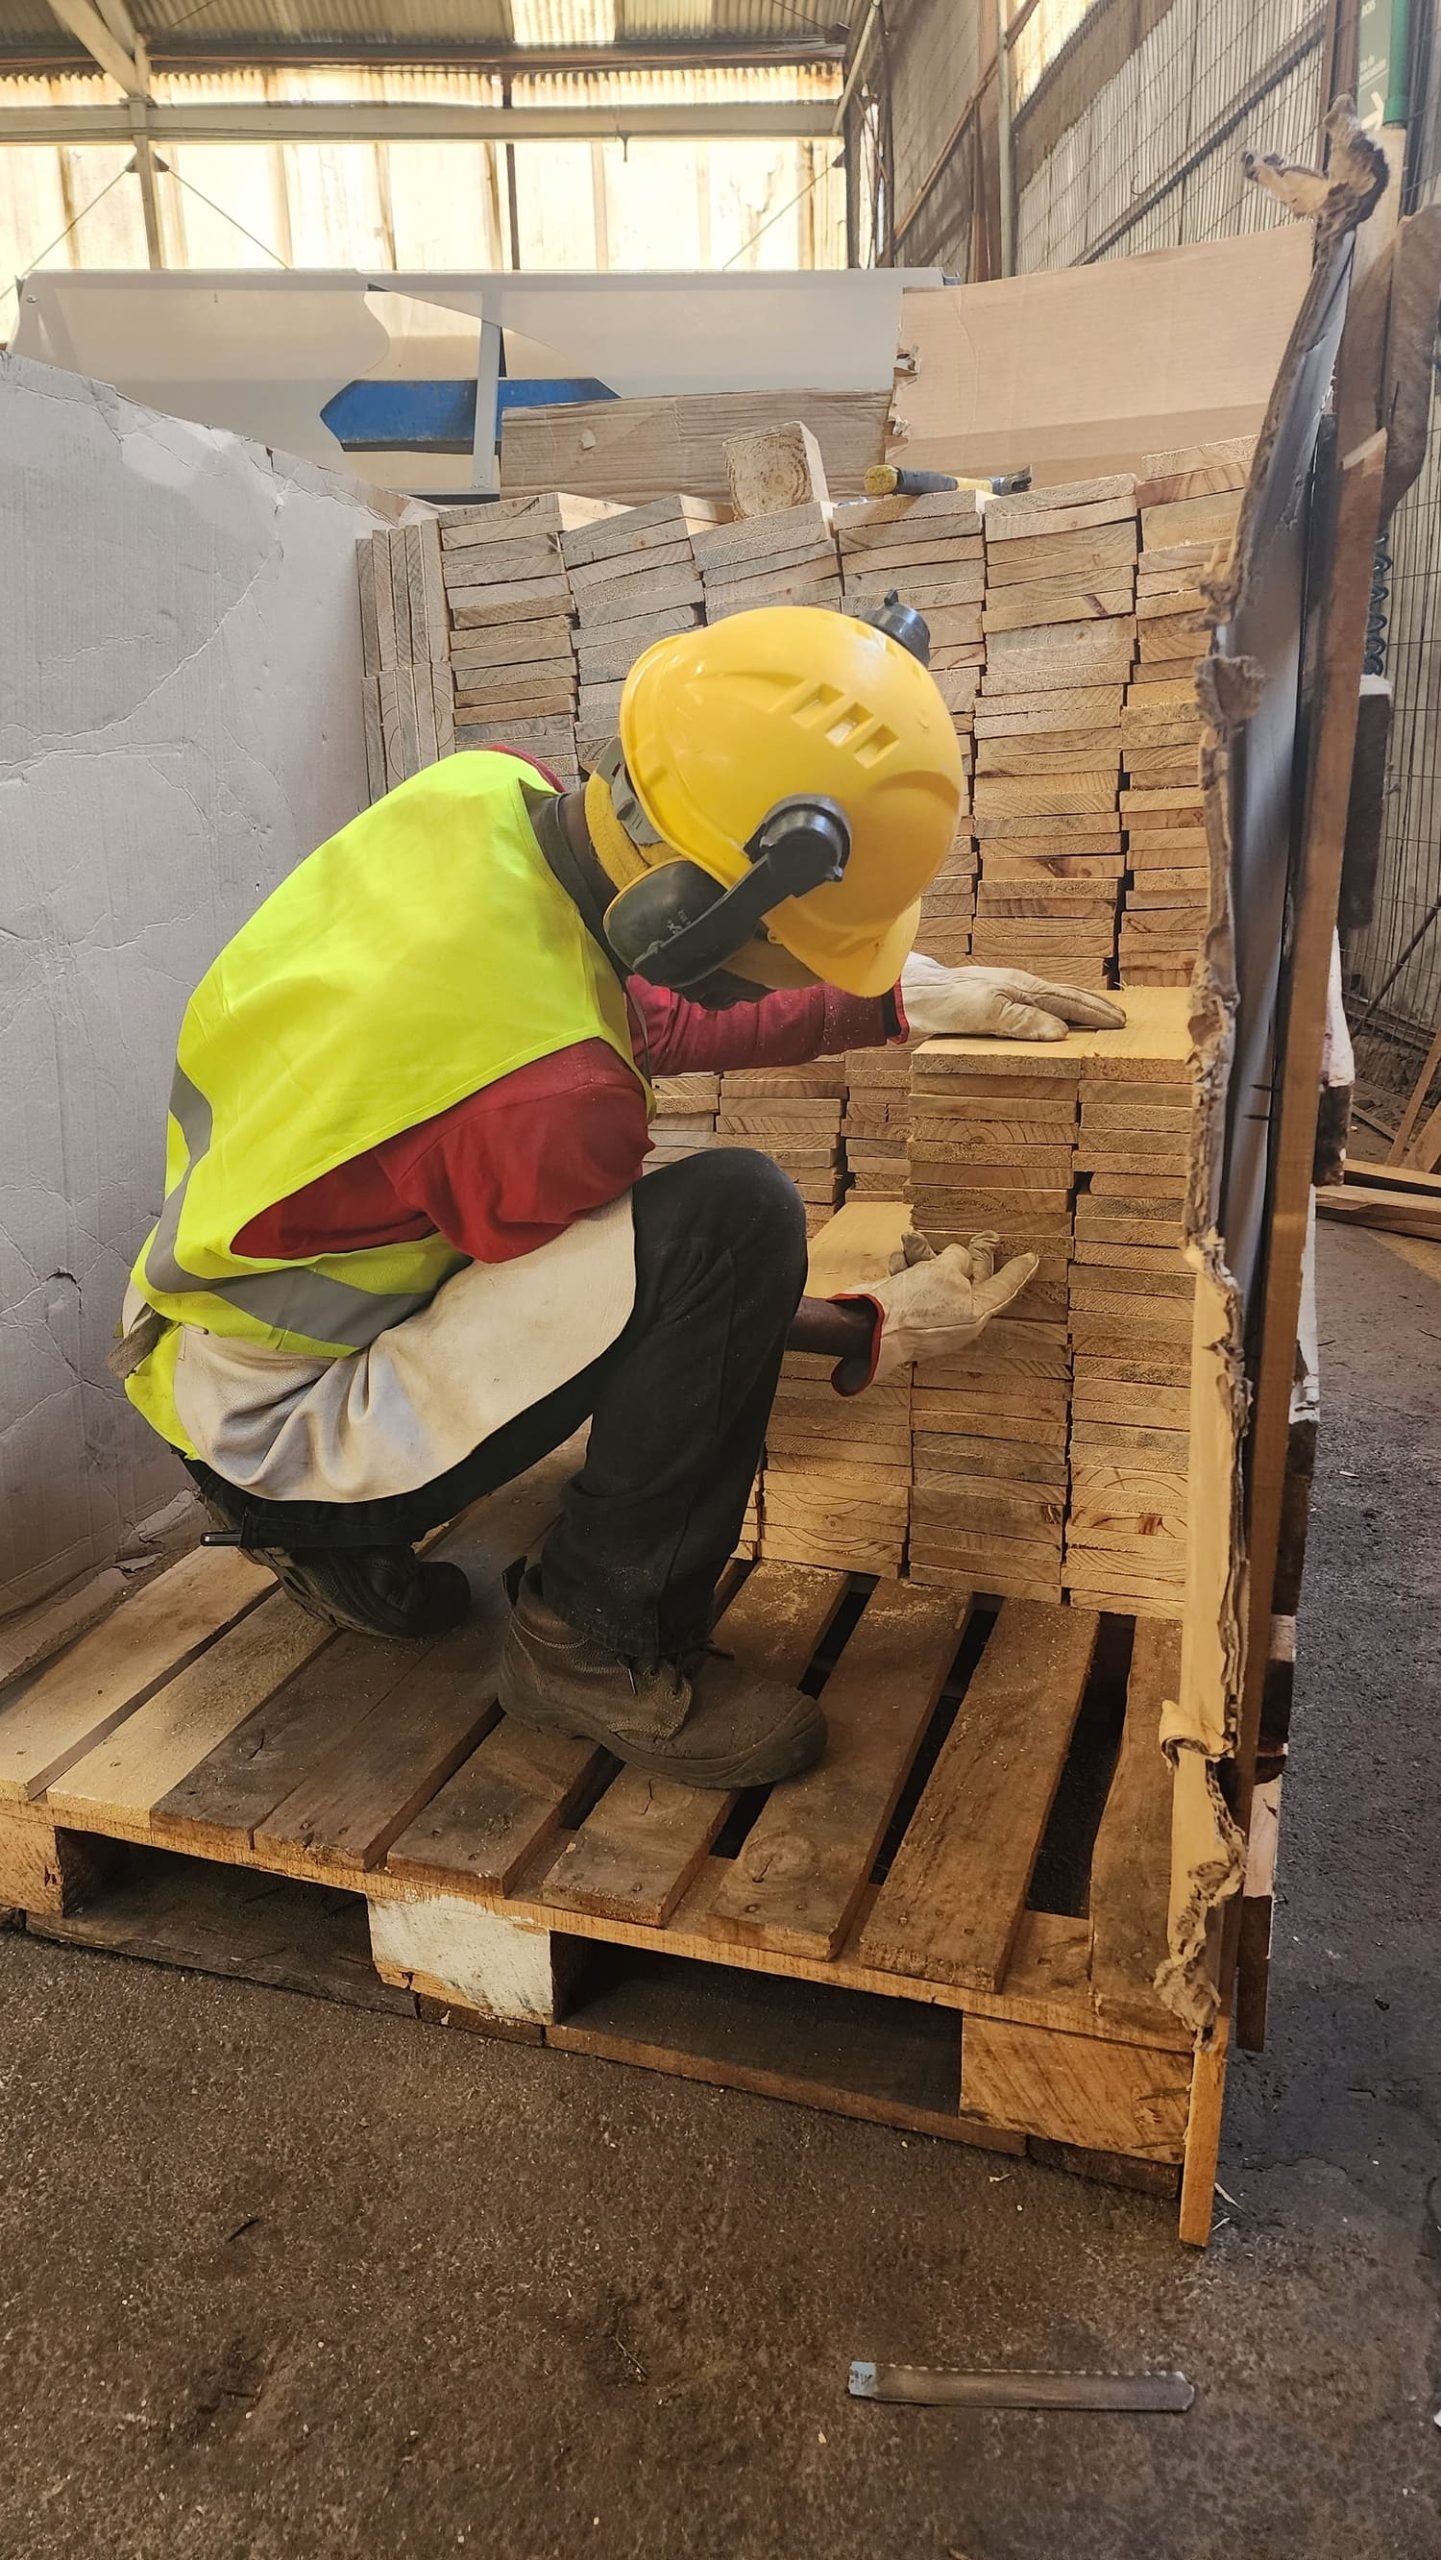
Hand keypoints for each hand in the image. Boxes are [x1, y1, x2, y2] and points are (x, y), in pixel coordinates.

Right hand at [841, 1229, 1039, 1384]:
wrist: (868, 1326)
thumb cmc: (911, 1306)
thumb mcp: (944, 1272)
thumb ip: (957, 1260)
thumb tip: (955, 1256)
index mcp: (974, 1313)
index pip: (1004, 1287)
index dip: (1018, 1270)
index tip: (1033, 1258)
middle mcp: (956, 1317)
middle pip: (971, 1278)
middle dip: (971, 1255)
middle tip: (987, 1236)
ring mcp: (930, 1314)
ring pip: (937, 1274)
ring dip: (925, 1255)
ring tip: (912, 1241)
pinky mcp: (907, 1309)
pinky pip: (914, 1281)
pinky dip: (907, 1267)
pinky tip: (899, 1261)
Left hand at [900, 952, 1125, 1042]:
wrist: (915, 993)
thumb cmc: (949, 1003)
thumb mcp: (987, 1014)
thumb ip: (1024, 1021)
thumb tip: (1062, 1032)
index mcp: (1024, 989)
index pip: (1070, 1000)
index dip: (1096, 1013)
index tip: (1119, 1023)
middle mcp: (1019, 987)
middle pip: (1066, 995)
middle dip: (1094, 1007)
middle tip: (1120, 1019)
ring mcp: (1007, 991)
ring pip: (1052, 998)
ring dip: (1077, 1007)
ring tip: (1096, 1016)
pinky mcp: (995, 1001)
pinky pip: (1035, 1005)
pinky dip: (1055, 1011)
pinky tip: (1052, 1018)